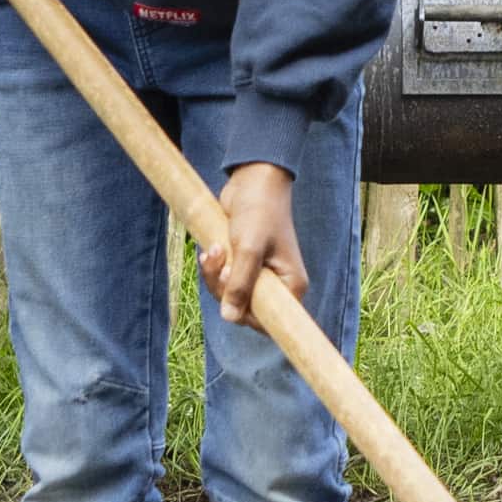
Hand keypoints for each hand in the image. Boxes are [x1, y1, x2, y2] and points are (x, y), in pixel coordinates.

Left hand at [201, 159, 305, 327]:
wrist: (253, 181)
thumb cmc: (259, 212)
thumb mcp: (248, 249)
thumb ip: (240, 284)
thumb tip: (229, 317)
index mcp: (291, 285)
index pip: (270, 321)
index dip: (247, 316)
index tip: (231, 299)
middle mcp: (278, 284)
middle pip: (245, 309)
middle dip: (224, 290)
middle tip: (220, 264)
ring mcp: (260, 275)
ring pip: (230, 295)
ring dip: (215, 276)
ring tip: (214, 250)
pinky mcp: (244, 265)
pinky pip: (224, 280)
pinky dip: (213, 268)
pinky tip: (211, 249)